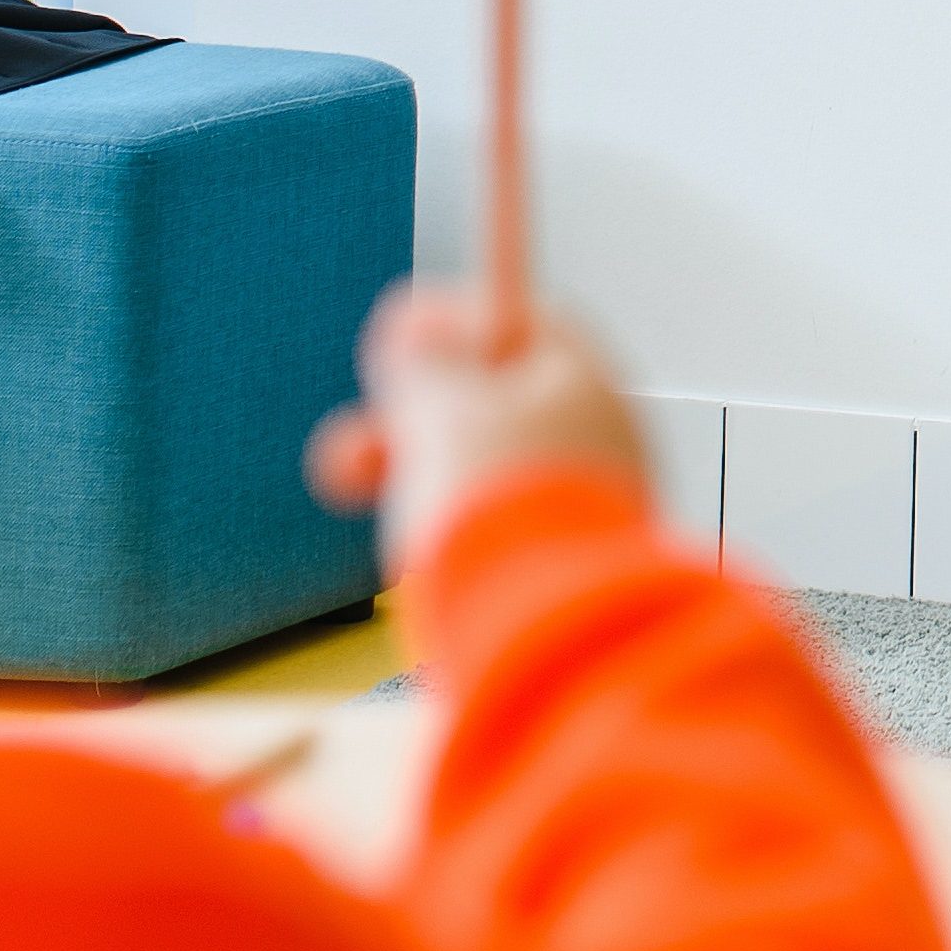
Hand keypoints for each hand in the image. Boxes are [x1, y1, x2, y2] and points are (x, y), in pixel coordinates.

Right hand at [303, 282, 650, 575]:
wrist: (547, 631)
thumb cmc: (494, 507)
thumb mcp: (441, 413)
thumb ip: (424, 366)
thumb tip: (418, 330)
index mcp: (587, 380)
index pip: (523, 320)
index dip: (452, 321)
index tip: (395, 338)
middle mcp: (602, 437)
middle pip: (496, 404)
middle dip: (411, 420)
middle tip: (349, 451)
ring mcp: (589, 503)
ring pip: (488, 471)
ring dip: (417, 476)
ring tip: (359, 499)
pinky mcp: (566, 565)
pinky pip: (498, 528)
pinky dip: (447, 528)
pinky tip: (411, 556)